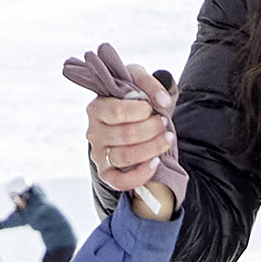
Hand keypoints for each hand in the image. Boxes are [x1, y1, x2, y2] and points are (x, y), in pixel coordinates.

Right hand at [64, 44, 179, 214]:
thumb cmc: (131, 98)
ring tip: (166, 138)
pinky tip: (156, 161)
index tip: (152, 108)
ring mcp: (98, 154)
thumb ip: (149, 84)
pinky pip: (120, 182)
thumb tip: (162, 101)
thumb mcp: (136, 79)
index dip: (140, 111)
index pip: (116, 111)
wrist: (126, 120)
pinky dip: (141, 174)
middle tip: (164, 122)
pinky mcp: (106, 173)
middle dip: (152, 129)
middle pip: (125, 135)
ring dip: (152, 148)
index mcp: (96, 108)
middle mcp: (93, 133)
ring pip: (125, 157)